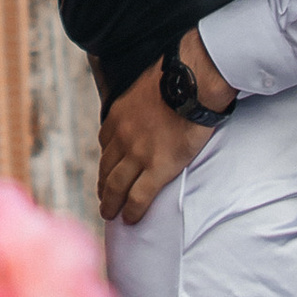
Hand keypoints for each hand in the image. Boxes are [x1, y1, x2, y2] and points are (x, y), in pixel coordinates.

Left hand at [98, 57, 212, 226]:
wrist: (193, 81)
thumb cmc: (178, 76)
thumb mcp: (148, 83)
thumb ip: (144, 98)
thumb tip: (153, 95)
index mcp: (118, 116)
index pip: (106, 145)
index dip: (106, 161)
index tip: (108, 170)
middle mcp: (122, 138)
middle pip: (106, 168)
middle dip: (103, 185)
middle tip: (104, 198)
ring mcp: (138, 154)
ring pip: (116, 186)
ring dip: (110, 202)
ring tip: (110, 214)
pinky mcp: (158, 168)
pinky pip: (139, 196)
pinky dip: (132, 210)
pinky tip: (130, 219)